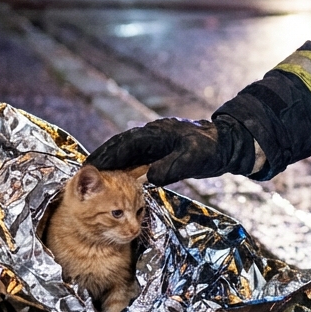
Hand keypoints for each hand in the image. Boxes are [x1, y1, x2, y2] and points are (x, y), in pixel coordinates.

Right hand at [86, 115, 255, 185]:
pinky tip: (118, 175)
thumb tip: (148, 178)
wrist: (226, 143)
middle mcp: (152, 133)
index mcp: (156, 133)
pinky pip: (137, 154)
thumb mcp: (192, 160)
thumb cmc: (211, 151)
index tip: (90, 168)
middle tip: (84, 171)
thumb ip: (170, 168)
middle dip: (103, 156)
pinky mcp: (161, 147)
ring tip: (95, 174)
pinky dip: (124, 163)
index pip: (125, 144)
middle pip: (121, 144)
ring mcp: (156, 139)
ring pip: (127, 149)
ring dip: (112, 160)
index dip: (106, 156)